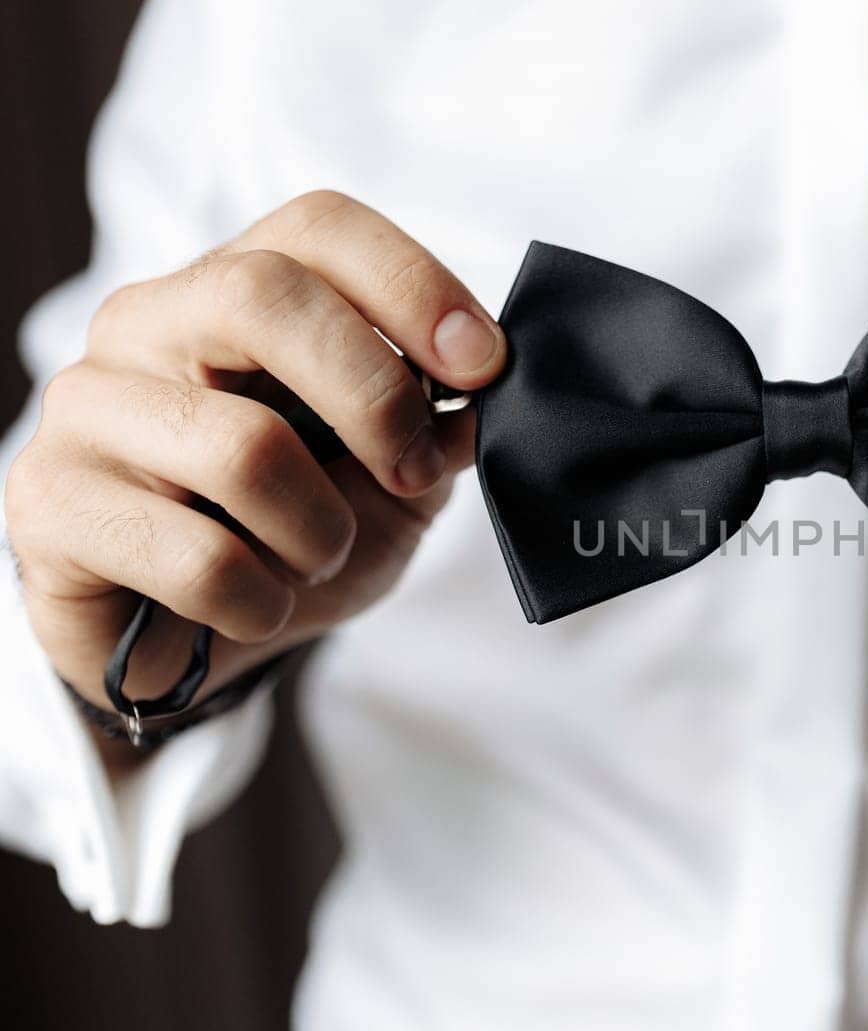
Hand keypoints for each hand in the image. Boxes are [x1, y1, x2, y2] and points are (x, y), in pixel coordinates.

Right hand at [4, 190, 505, 718]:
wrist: (197, 636)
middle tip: (412, 475)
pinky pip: (194, 556)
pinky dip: (261, 599)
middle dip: (373, 396)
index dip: (413, 284)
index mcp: (235, 290)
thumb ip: (438, 424)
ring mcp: (87, 407)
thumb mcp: (393, 475)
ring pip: (240, 446)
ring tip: (317, 557)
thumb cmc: (291, 534)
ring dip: (320, 529)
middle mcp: (146, 324)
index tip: (484, 366)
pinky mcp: (48, 503)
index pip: (318, 226)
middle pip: (261, 294)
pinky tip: (257, 604)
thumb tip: (487, 393)